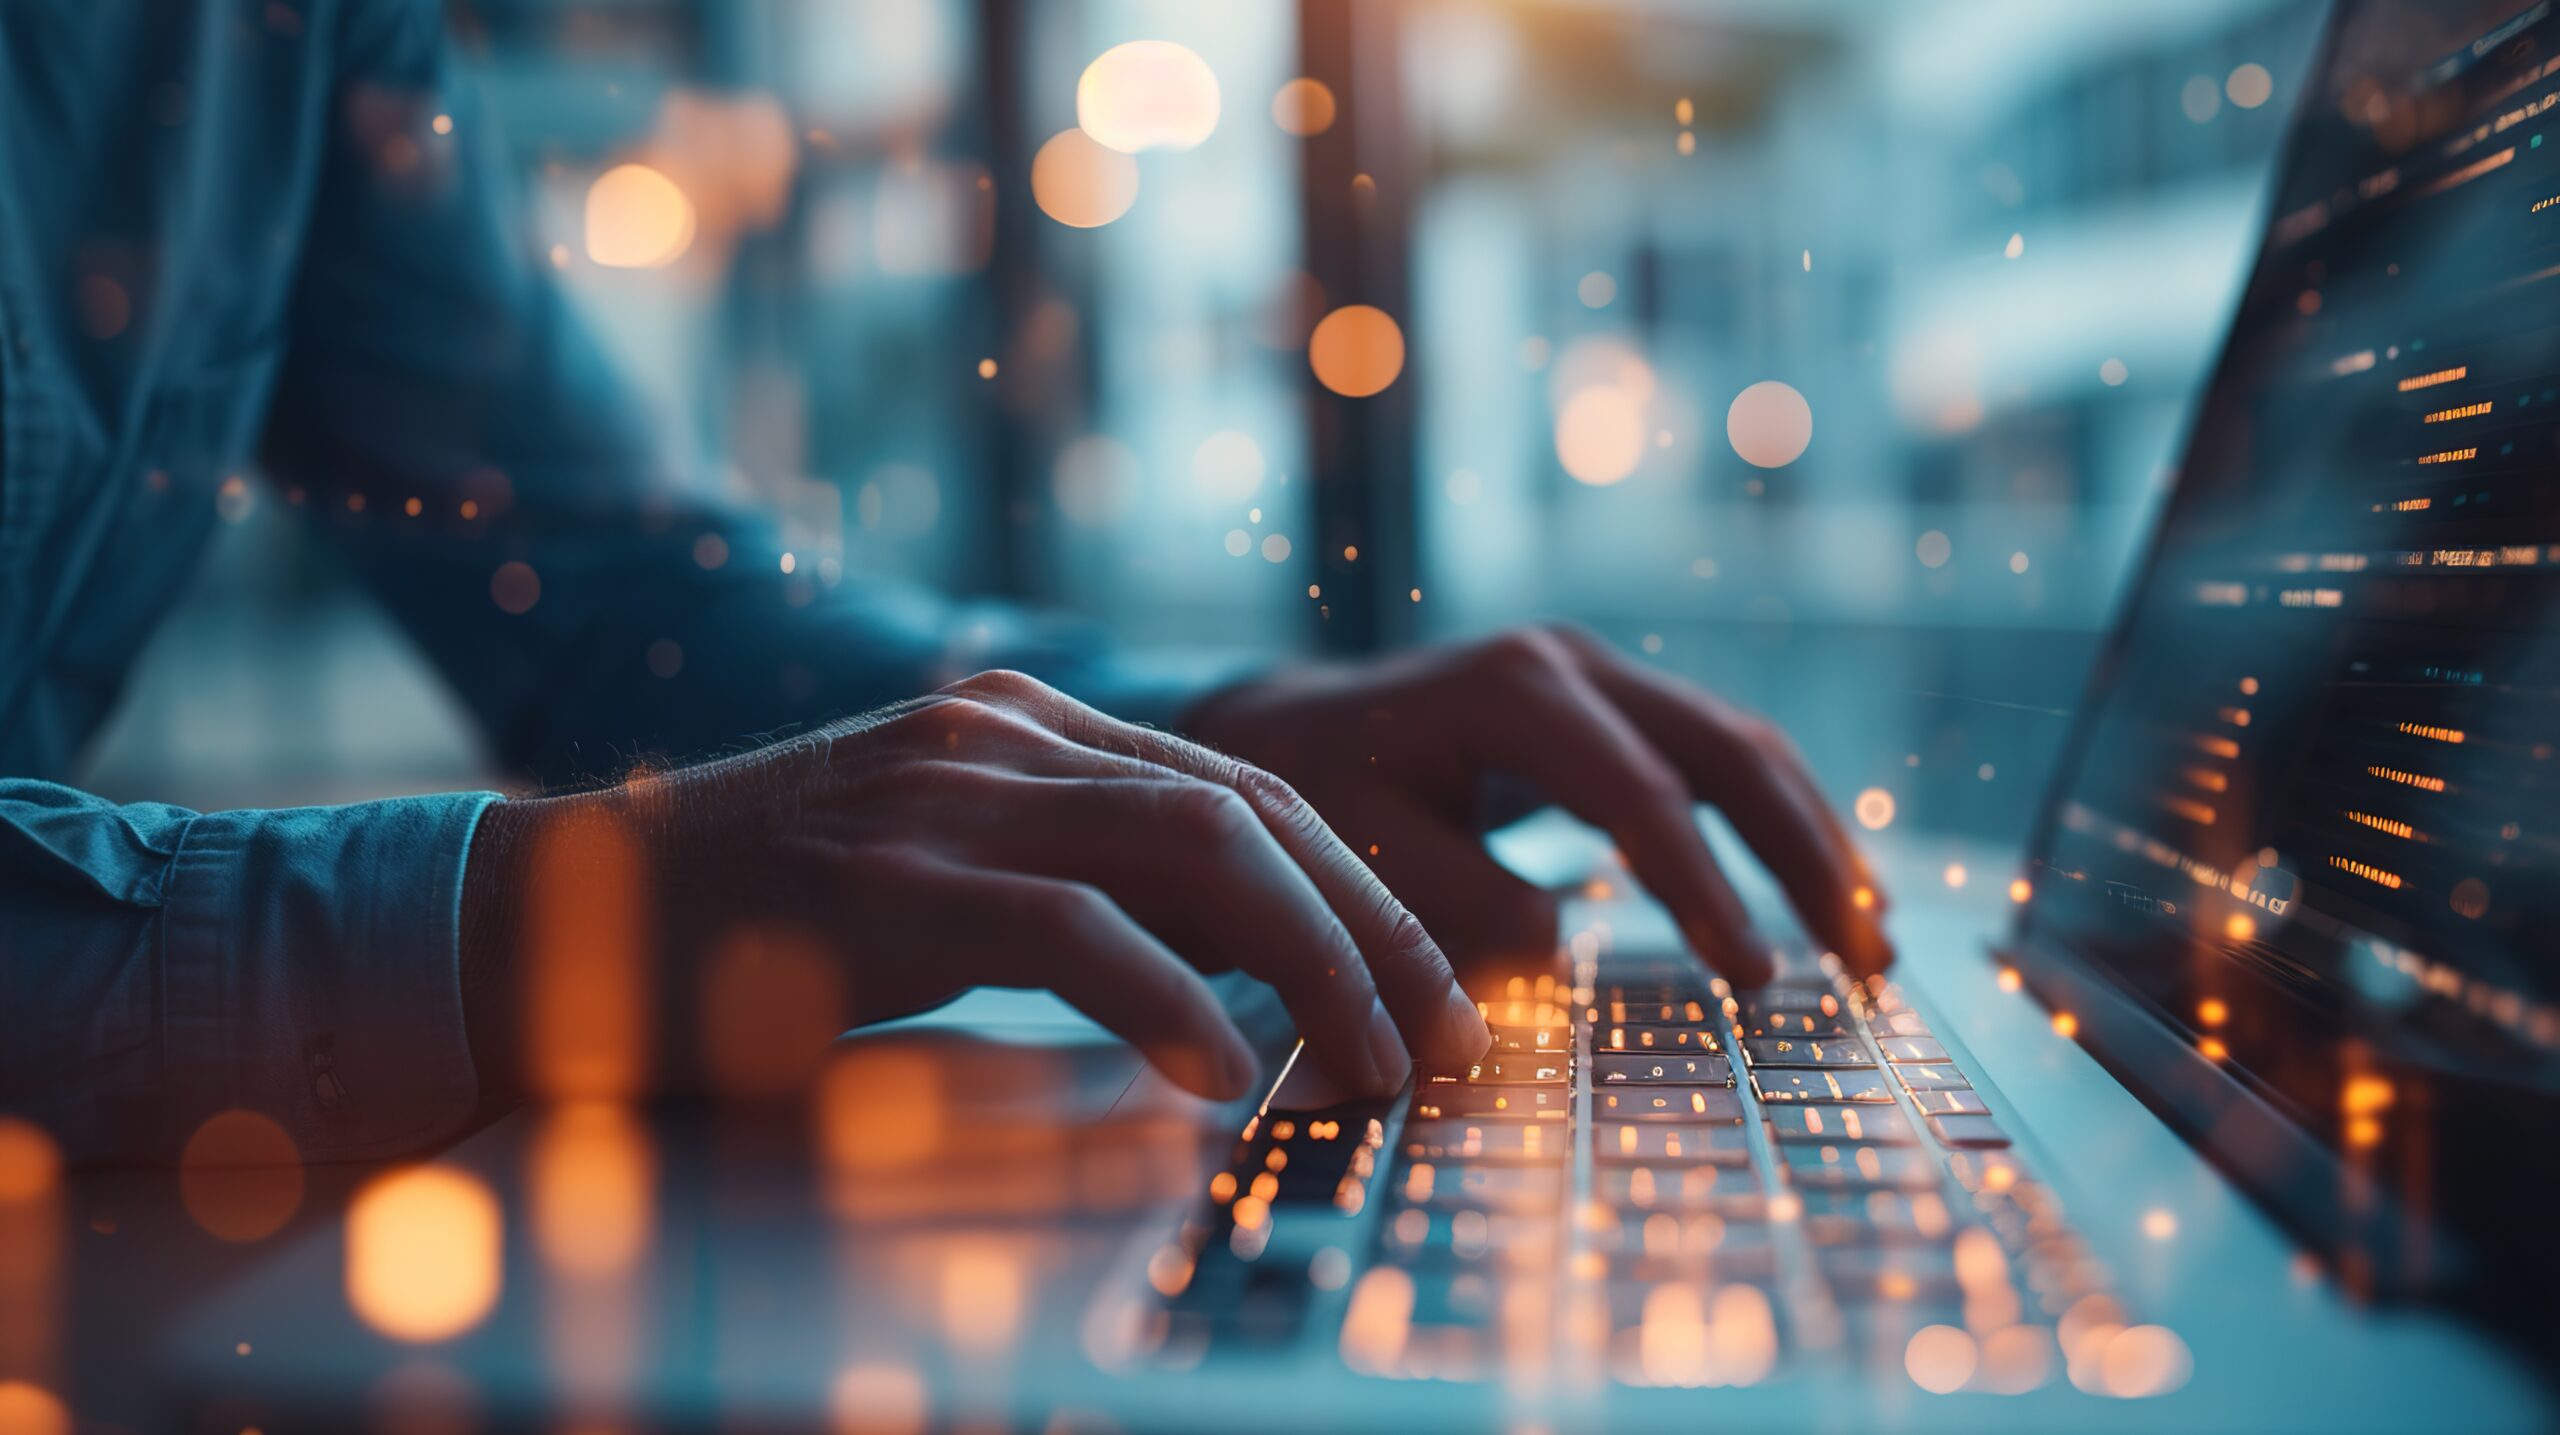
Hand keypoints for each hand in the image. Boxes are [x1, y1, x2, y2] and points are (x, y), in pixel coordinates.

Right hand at [462, 671, 1490, 1102]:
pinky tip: (1221, 1075)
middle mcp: (1004, 737)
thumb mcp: (935, 881)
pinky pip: (1072, 930)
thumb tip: (1223, 976)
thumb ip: (1069, 890)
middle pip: (1255, 810)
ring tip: (1367, 1069)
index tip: (1428, 983)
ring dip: (1312, 966)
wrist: (552, 915)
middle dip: (1374, 928)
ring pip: (1198, 851)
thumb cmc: (757, 926)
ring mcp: (948, 795)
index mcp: (1026, 726)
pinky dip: (1167, 1000)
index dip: (1359, 885)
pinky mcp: (890, 880)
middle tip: (1444, 1039)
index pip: (1247, 786)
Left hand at [1183, 624, 1889, 984]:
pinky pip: (1717, 759)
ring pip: (1741, 747)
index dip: (1708, 887)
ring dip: (1814, 840)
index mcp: (1515, 691)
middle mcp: (1572, 664)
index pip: (1645, 795)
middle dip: (1808, 852)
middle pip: (1729, 750)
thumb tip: (1562, 949)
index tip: (1754, 976)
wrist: (1278, 726)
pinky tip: (1823, 894)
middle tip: (1869, 959)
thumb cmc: (1312, 793)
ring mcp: (1597, 675)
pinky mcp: (1608, 705)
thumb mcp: (1361, 852)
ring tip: (1874, 942)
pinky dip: (1776, 824)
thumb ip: (1459, 903)